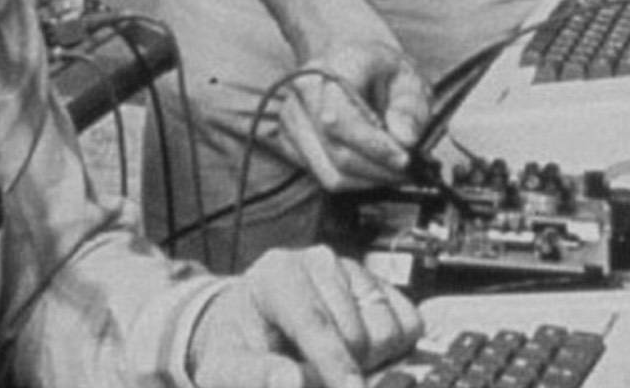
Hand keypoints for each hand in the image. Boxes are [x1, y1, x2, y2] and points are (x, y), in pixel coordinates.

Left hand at [188, 244, 421, 387]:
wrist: (251, 322)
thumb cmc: (238, 345)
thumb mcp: (226, 365)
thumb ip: (254, 375)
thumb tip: (294, 382)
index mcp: (277, 273)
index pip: (314, 321)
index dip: (334, 363)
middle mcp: (318, 261)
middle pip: (357, 333)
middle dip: (346, 369)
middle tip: (320, 378)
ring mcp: (353, 268)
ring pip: (388, 330)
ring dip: (372, 361)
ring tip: (334, 363)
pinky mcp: (379, 284)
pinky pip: (410, 324)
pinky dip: (395, 349)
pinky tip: (361, 352)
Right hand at [278, 41, 430, 190]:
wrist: (350, 58)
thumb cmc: (382, 70)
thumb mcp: (408, 78)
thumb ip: (409, 107)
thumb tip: (405, 140)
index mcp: (330, 66)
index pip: (340, 118)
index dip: (373, 145)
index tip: (406, 159)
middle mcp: (301, 91)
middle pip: (336, 151)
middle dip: (378, 170)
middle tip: (411, 172)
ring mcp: (290, 116)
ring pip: (329, 173)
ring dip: (368, 181)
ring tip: (394, 172)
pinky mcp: (288, 140)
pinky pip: (322, 177)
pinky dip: (354, 182)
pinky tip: (372, 167)